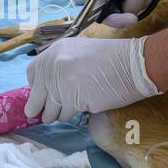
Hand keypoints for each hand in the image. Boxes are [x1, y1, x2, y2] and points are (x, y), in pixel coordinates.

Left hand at [25, 35, 158, 123]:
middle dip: (42, 109)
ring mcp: (63, 82)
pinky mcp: (74, 99)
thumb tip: (46, 90)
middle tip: (47, 116)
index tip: (42, 95)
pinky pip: (67, 115)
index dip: (36, 88)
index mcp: (55, 51)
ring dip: (60, 114)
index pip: (32, 74)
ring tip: (75, 107)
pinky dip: (75, 114)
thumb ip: (60, 66)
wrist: (135, 64)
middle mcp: (54, 66)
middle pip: (37, 97)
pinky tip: (86, 106)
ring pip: (51, 110)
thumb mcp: (79, 52)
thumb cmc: (112, 59)